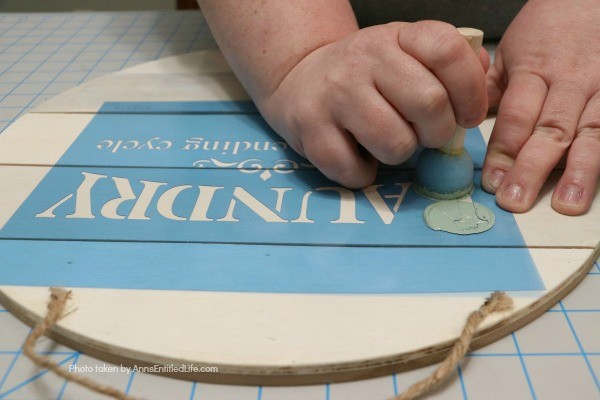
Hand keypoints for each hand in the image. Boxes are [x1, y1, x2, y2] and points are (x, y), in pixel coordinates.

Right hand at [260, 21, 487, 187]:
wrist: (300, 79)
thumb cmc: (366, 75)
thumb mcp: (405, 54)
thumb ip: (448, 63)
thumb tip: (484, 75)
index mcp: (396, 37)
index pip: (448, 51)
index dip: (471, 91)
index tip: (466, 115)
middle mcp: (364, 58)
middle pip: (429, 104)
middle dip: (437, 133)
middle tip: (425, 135)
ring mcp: (334, 93)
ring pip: (396, 143)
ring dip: (400, 154)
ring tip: (388, 142)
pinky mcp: (309, 128)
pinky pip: (355, 170)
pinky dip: (363, 174)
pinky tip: (358, 156)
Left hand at [484, 0, 599, 214]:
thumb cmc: (547, 29)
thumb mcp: (511, 50)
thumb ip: (490, 87)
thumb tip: (464, 120)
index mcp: (536, 70)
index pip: (517, 115)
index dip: (504, 150)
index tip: (491, 180)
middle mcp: (572, 82)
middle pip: (551, 130)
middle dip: (532, 168)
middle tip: (515, 200)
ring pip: (592, 134)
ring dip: (579, 172)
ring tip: (566, 204)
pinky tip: (597, 186)